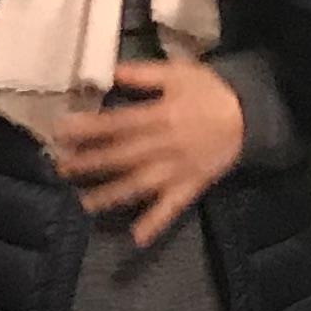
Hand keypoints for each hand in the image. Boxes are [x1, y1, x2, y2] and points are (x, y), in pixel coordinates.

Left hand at [50, 57, 245, 246]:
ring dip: (111, 195)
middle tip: (59, 168)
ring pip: (140, 184)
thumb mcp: (178, 73)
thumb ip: (143, 74)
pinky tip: (136, 238)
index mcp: (161, 116)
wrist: (250, 115)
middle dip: (90, 163)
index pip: (118, 124)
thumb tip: (109, 72)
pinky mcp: (190, 186)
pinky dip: (156, 223)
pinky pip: (172, 207)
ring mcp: (178, 169)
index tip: (60, 131)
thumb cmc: (208, 91)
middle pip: (122, 156)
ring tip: (83, 204)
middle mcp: (165, 145)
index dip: (89, 128)